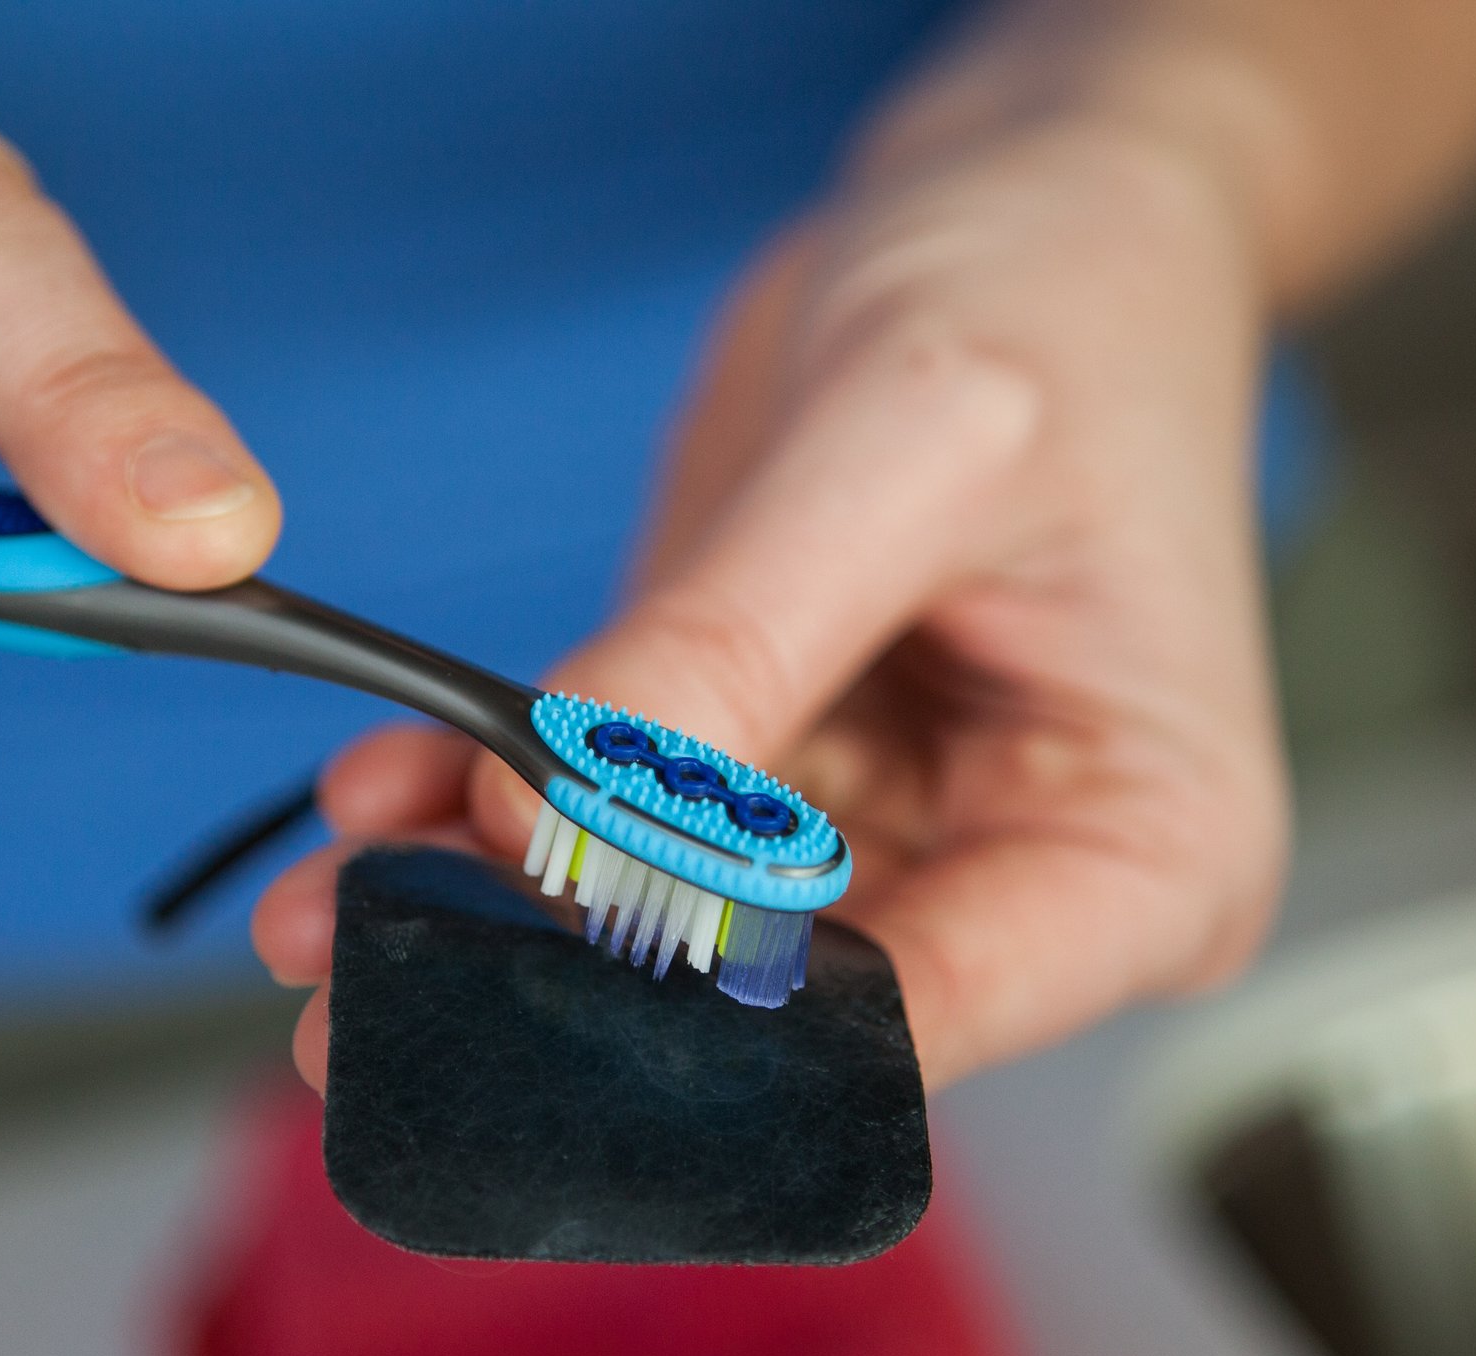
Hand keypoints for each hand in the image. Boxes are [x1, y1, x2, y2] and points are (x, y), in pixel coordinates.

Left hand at [255, 69, 1293, 1088]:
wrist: (1028, 209)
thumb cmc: (1065, 302)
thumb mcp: (913, 446)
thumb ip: (731, 647)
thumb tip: (550, 815)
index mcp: (1142, 863)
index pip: (908, 1024)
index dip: (698, 1024)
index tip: (516, 981)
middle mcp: (1010, 889)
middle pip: (769, 1010)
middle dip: (565, 993)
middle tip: (371, 979)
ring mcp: (881, 843)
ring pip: (662, 939)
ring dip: (494, 915)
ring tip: (333, 898)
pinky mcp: (766, 777)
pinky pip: (613, 828)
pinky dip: (493, 814)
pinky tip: (384, 794)